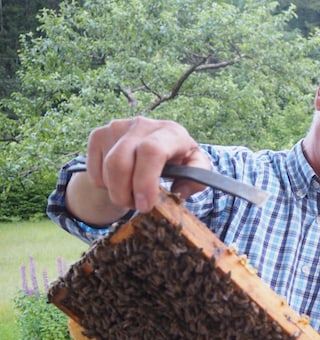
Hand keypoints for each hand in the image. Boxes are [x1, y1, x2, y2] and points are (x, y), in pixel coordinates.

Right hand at [84, 116, 210, 211]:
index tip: (146, 205)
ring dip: (116, 193)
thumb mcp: (196, 168)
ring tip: (132, 198)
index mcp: (171, 132)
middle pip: (121, 162)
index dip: (145, 182)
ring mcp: (118, 127)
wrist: (157, 143)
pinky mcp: (99, 134)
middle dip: (125, 194)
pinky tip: (121, 183)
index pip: (151, 151)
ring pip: (106, 168)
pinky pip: (94, 169)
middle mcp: (143, 124)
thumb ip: (197, 179)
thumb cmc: (180, 159)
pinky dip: (105, 185)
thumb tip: (180, 192)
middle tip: (137, 207)